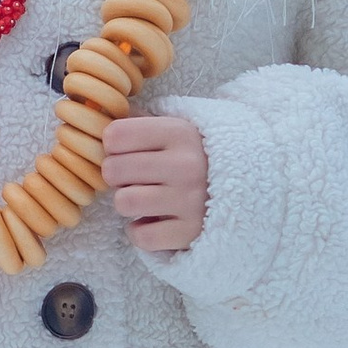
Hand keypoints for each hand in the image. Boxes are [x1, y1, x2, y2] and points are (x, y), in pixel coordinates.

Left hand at [103, 110, 208, 254]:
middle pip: (112, 170)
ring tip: (145, 198)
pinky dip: (141, 232)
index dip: (112, 145)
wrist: (254, 189)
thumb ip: (140, 120)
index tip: (126, 150)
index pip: (115, 135)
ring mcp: (189, 201)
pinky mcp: (190, 233)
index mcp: (179, 133)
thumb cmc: (200, 156)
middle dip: (117, 175)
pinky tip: (154, 220)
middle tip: (134, 177)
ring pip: (123, 202)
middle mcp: (185, 165)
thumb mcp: (178, 128)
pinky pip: (140, 236)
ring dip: (128, 203)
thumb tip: (94, 111)